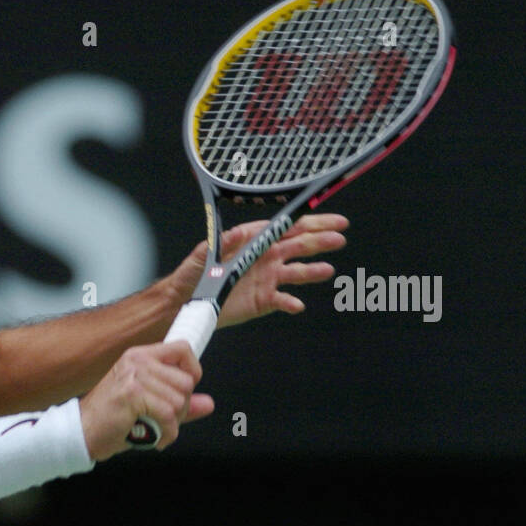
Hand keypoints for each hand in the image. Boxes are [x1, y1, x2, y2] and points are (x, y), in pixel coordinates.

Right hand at [79, 341, 213, 458]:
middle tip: (161, 420)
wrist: (81, 433)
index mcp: (140, 356)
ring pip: (179, 400)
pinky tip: (154, 439)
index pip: (182, 349)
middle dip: (181, 408)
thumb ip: (179, 403)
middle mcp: (137, 361)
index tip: (185, 391)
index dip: (193, 370)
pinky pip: (168, 414)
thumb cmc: (110, 420)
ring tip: (153, 429)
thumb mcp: (148, 406)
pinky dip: (167, 433)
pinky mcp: (132, 394)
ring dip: (172, 423)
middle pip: (186, 381)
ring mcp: (134, 376)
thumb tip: (208, 403)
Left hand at [165, 213, 348, 329]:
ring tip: (327, 270)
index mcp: (256, 241)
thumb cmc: (194, 272)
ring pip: (296, 273)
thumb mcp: (205, 252)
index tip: (332, 220)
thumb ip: (224, 242)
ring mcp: (267, 279)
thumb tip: (239, 232)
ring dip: (312, 271)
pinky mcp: (263, 301)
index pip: (287, 228)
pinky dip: (290, 302)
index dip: (310, 223)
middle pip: (299, 246)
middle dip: (320, 241)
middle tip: (340, 238)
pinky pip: (281, 300)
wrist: (185, 300)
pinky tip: (298, 304)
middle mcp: (266, 258)